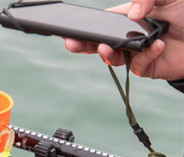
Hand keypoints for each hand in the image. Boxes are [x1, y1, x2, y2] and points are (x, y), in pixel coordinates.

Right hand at [65, 0, 183, 80]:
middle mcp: (130, 37)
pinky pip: (138, 67)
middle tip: (74, 45)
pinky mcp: (149, 68)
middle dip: (85, 46)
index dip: (86, 30)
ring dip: (108, 54)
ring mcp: (137, 54)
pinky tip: (158, 45)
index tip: (72, 33)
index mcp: (129, 18)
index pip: (103, 24)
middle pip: (100, 44)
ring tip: (109, 47)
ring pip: (114, 59)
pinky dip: (145, 57)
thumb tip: (131, 15)